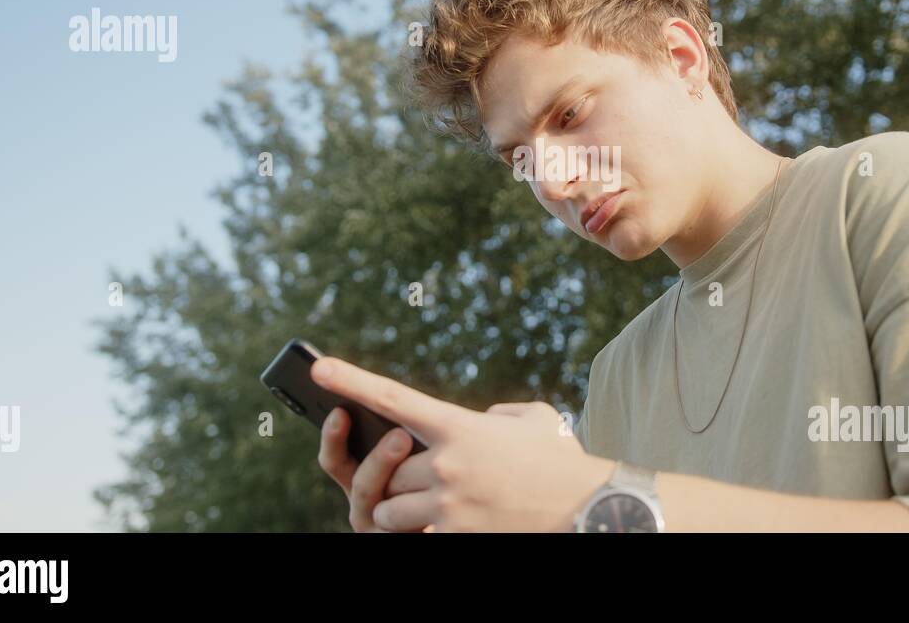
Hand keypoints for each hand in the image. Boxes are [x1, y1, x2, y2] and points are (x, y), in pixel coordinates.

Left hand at [311, 356, 611, 531]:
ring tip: (432, 509)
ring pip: (390, 511)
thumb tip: (478, 422)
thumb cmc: (560, 461)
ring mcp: (448, 505)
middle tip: (427, 482)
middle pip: (388, 472)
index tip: (320, 368)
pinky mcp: (455, 538)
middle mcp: (446, 464)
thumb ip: (494, 414)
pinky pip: (417, 540)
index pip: (392, 399)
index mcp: (459, 426)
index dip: (351, 381)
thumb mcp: (530, 420)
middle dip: (399, 479)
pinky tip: (455, 525)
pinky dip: (428, 535)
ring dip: (401, 513)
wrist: (589, 506)